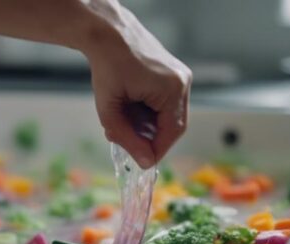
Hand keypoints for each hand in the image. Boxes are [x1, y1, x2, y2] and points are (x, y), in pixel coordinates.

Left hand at [78, 1, 191, 168]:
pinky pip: (167, 103)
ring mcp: (181, 76)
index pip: (172, 132)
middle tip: (130, 145)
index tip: (141, 162)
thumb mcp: (110, 109)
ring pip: (170, 115)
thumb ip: (127, 138)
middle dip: (152, 138)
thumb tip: (146, 163)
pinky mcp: (175, 74)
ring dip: (150, 125)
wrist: (109, 35)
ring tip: (125, 123)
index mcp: (171, 89)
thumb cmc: (107, 67)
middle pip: (174, 125)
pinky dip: (151, 113)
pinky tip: (132, 110)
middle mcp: (182, 82)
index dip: (157, 150)